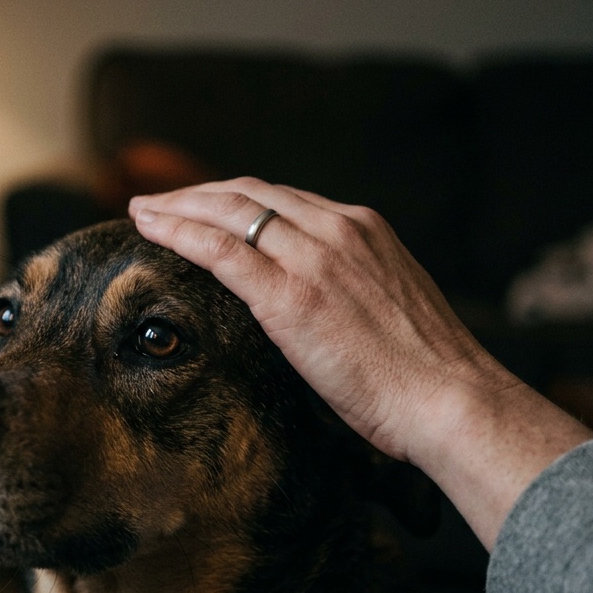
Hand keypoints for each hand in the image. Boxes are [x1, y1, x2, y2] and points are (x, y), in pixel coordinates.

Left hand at [130, 177, 591, 548]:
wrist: (449, 398)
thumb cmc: (425, 374)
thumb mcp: (390, 308)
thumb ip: (351, 291)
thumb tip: (320, 309)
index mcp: (364, 229)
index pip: (284, 199)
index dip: (236, 200)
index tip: (205, 207)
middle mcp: (337, 229)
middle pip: (249, 194)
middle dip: (198, 194)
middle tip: (158, 202)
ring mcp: (313, 258)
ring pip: (227, 212)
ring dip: (178, 206)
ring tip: (142, 212)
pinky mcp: (289, 295)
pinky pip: (219, 250)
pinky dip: (178, 233)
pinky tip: (149, 231)